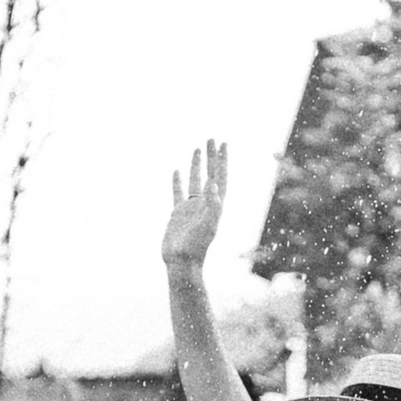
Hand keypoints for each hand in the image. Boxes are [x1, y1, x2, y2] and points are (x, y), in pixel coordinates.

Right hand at [161, 141, 225, 269]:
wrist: (181, 262)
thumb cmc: (196, 247)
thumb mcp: (207, 225)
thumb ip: (212, 205)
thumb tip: (214, 184)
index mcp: (215, 205)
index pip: (220, 177)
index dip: (222, 160)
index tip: (222, 144)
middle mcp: (205, 204)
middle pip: (210, 174)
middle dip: (211, 156)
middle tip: (211, 138)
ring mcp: (191, 208)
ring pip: (195, 180)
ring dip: (197, 164)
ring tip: (197, 148)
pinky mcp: (178, 214)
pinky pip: (178, 193)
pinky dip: (178, 181)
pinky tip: (177, 171)